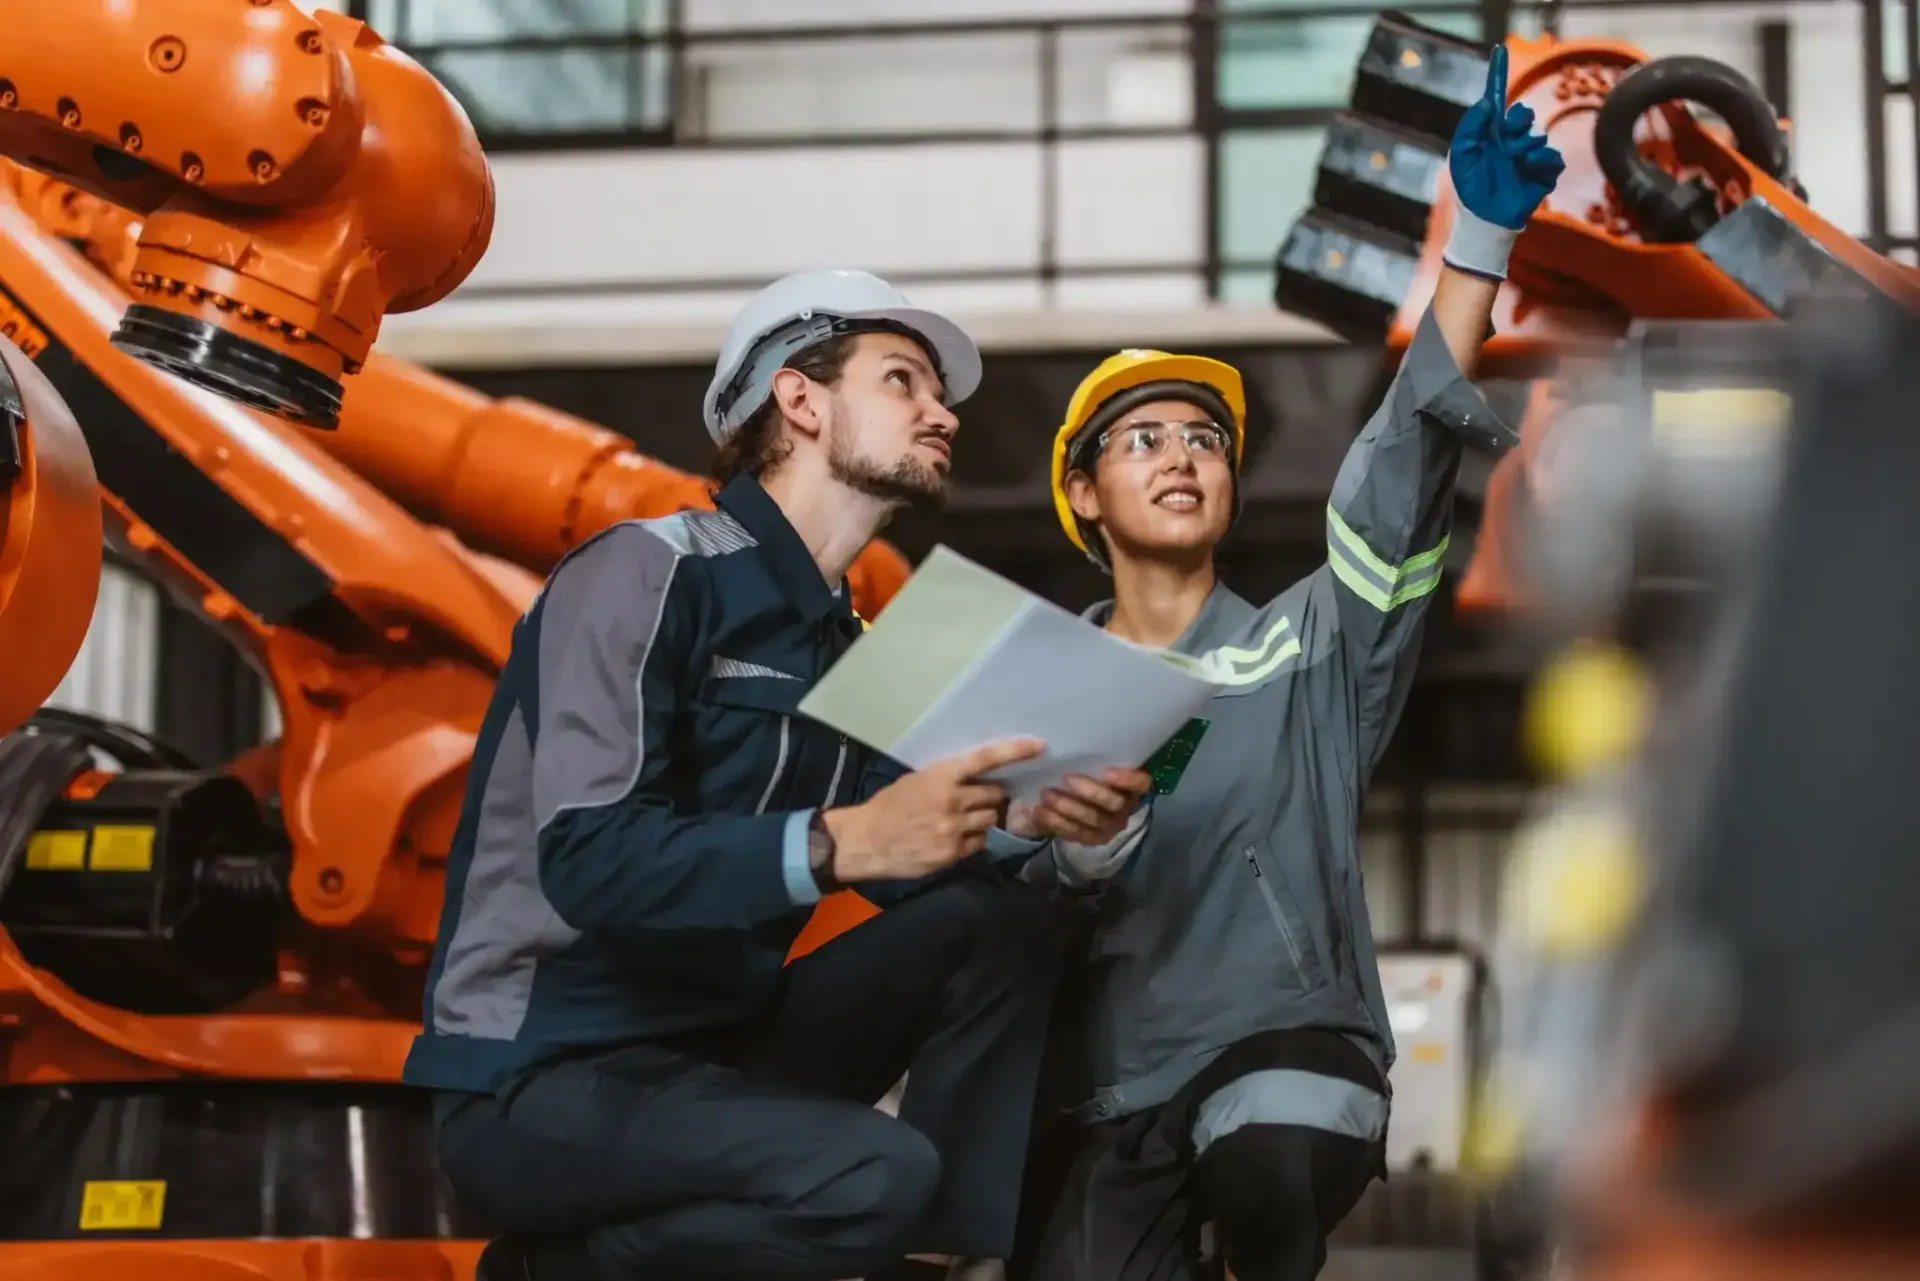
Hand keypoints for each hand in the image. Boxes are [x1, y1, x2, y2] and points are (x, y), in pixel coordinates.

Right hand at [823, 738, 1044, 882]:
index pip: (985, 760)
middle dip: (991, 796)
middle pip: (995, 795)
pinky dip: (972, 839)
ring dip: (982, 818)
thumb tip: (975, 780)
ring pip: (990, 820)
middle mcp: (953, 801)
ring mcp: (955, 829)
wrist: (866, 841)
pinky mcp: (953, 853)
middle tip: (977, 798)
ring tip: (961, 820)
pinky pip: (979, 843)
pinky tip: (953, 838)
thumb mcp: (916, 781)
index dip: (1014, 751)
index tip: (1039, 746)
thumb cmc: (889, 806)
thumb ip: (947, 780)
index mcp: (941, 777)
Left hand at [1006, 766, 1152, 846]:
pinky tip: (1042, 812)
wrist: (1051, 796)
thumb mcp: (1074, 758)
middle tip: (1065, 779)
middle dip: (1091, 791)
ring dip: (1069, 806)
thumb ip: (1073, 752)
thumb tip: (1045, 743)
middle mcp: (1125, 806)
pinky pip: (1077, 833)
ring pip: (1094, 820)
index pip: (1141, 783)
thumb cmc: (1069, 770)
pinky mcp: (1091, 838)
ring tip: (1046, 794)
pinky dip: (1058, 822)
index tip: (1105, 771)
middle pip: (1116, 803)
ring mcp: (1109, 825)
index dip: (1127, 779)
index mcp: (1128, 782)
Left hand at [1448, 45, 1565, 229]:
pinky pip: (1552, 157)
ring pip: (1536, 136)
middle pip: (1522, 114)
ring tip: (1513, 163)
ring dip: (1524, 147)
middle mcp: (1511, 141)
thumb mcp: (1463, 154)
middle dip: (1516, 122)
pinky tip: (1528, 169)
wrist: (1484, 218)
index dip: (1498, 76)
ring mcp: (1529, 156)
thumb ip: (1472, 125)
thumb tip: (1487, 100)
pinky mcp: (1544, 173)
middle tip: (1507, 138)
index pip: (1497, 101)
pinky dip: (1541, 161)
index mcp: (1491, 135)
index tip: (1499, 51)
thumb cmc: (1470, 188)